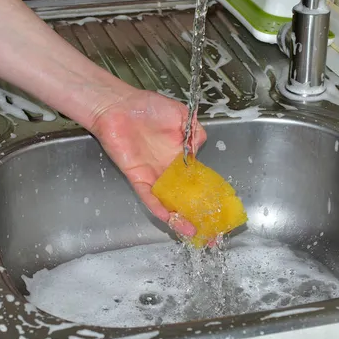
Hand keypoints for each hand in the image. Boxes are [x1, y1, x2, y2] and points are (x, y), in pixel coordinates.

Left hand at [89, 89, 206, 236]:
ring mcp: (153, 175)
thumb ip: (196, 132)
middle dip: (197, 212)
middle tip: (210, 228)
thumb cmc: (148, 107)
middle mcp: (168, 169)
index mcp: (180, 156)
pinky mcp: (138, 178)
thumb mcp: (181, 114)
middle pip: (184, 196)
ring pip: (168, 202)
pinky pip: (149, 197)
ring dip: (180, 218)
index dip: (207, 192)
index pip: (196, 179)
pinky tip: (172, 219)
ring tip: (194, 232)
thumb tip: (199, 150)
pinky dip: (160, 209)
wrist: (119, 106)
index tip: (220, 205)